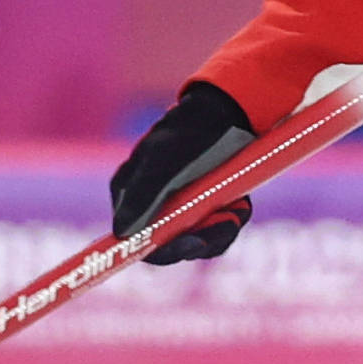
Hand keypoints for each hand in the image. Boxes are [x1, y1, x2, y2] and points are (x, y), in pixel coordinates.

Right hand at [108, 79, 255, 265]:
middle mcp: (151, 206)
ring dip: (222, 229)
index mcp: (130, 196)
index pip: (138, 242)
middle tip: (229, 220)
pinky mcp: (203, 207)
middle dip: (204, 238)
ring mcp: (179, 207)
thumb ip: (141, 195)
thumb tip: (121, 232)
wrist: (227, 112)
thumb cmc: (188, 131)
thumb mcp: (161, 160)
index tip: (194, 243)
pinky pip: (215, 230)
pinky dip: (232, 220)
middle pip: (172, 246)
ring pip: (199, 240)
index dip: (165, 251)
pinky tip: (241, 202)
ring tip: (239, 204)